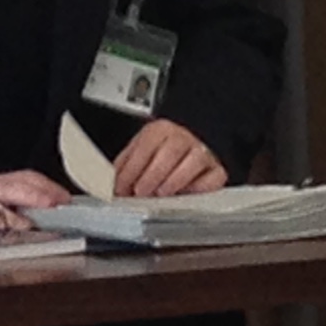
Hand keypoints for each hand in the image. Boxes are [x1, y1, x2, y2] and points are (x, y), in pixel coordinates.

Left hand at [110, 120, 227, 198]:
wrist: (186, 154)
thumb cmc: (158, 158)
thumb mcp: (137, 156)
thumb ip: (124, 168)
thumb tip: (109, 184)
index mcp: (160, 131)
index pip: (147, 144)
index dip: (133, 167)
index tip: (123, 186)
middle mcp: (183, 138)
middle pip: (171, 149)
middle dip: (153, 173)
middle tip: (141, 192)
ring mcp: (202, 153)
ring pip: (194, 160)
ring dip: (175, 179)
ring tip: (161, 193)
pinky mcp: (216, 171)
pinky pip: (213, 177)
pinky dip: (201, 187)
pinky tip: (186, 195)